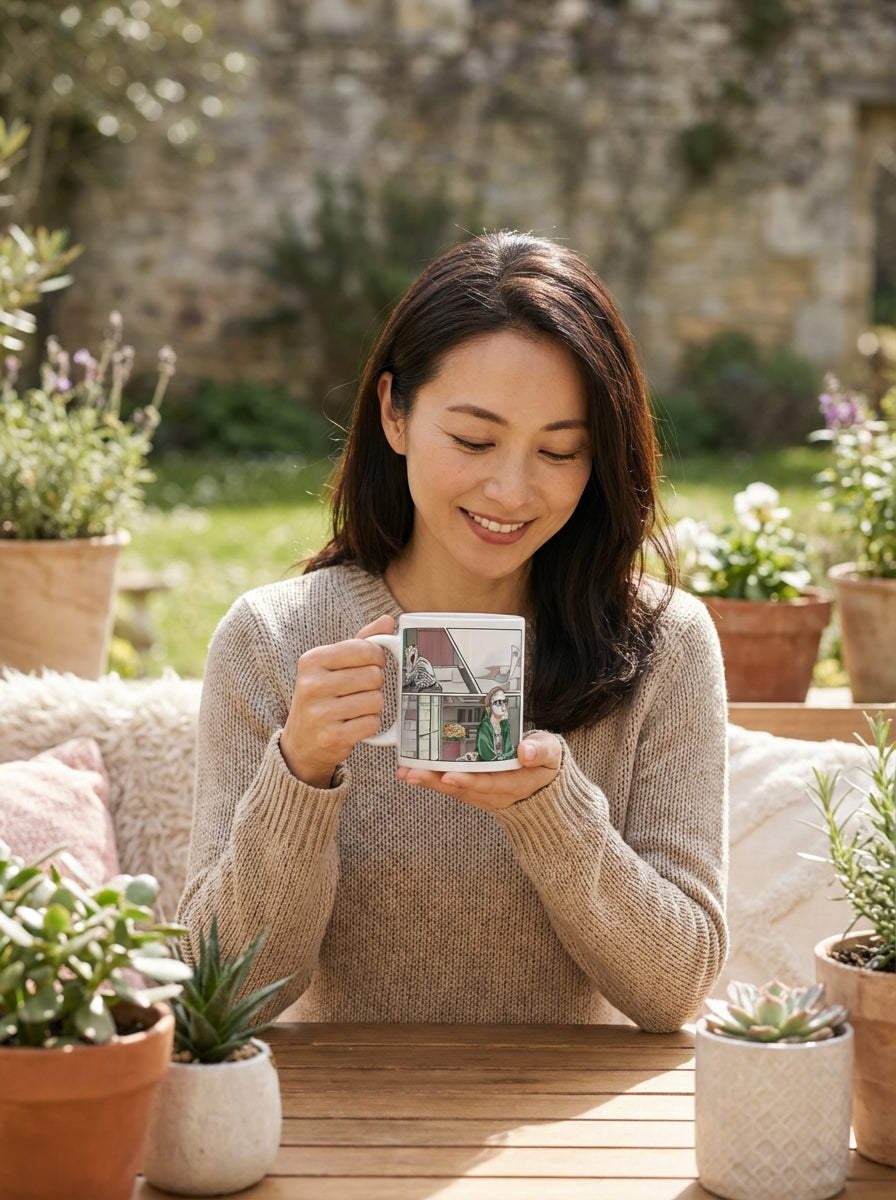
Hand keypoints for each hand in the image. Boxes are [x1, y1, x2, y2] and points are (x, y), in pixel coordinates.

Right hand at [280, 614, 394, 787]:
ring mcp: (320, 712)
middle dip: (374, 685)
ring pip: (376, 700)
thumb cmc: (322, 696)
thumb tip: (388, 620)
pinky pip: (372, 723)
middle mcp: (312, 684)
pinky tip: (354, 724)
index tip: (370, 665)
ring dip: (373, 706)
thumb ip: (360, 641)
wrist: (301, 742)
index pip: (365, 649)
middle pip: (374, 676)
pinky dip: (369, 724)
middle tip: (359, 691)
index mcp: (312, 660)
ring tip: (355, 709)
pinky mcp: (332, 736)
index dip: (377, 658)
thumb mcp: (332, 665)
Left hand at [395, 731, 561, 809]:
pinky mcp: (473, 790)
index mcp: (516, 783)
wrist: (544, 783)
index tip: (449, 775)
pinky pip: (451, 787)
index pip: (490, 784)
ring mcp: (483, 794)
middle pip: (463, 789)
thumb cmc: (545, 761)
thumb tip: (525, 751)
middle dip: (436, 781)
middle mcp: (496, 794)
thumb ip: (542, 751)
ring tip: (405, 772)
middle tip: (411, 773)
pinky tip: (411, 771)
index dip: (469, 780)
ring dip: (428, 781)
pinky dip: (431, 779)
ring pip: (453, 790)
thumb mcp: (552, 754)